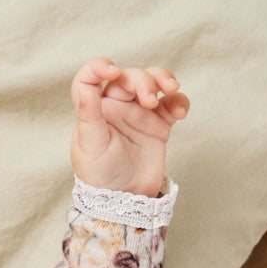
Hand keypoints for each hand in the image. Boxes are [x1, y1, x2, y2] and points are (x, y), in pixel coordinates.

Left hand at [70, 58, 190, 196]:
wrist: (126, 200)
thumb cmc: (100, 176)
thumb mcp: (90, 146)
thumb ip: (88, 115)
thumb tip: (87, 88)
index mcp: (94, 111)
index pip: (89, 79)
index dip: (98, 67)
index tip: (112, 70)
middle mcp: (115, 108)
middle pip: (128, 77)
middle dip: (142, 81)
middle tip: (149, 100)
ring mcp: (139, 114)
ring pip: (152, 83)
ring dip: (163, 80)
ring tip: (170, 90)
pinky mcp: (159, 124)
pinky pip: (172, 103)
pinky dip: (179, 101)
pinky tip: (179, 113)